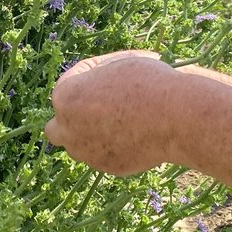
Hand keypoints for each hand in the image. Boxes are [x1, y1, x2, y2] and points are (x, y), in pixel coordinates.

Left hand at [43, 50, 177, 174]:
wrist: (173, 116)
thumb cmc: (146, 82)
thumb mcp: (117, 64)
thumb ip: (97, 76)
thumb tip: (95, 82)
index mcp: (65, 97)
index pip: (69, 82)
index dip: (92, 73)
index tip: (112, 71)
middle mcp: (68, 129)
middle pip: (57, 126)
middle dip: (71, 118)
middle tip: (94, 107)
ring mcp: (87, 152)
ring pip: (79, 145)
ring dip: (90, 134)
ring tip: (120, 118)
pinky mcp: (108, 167)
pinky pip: (105, 154)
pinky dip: (114, 146)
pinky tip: (135, 133)